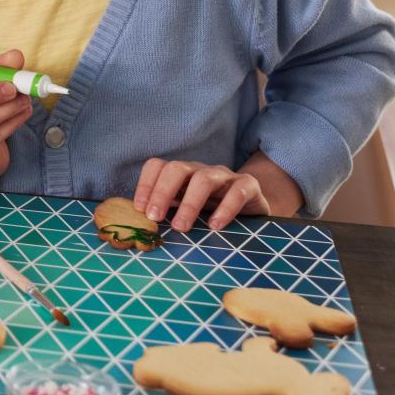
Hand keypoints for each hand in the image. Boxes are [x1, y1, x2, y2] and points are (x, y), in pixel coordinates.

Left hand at [134, 158, 269, 231]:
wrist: (254, 209)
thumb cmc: (213, 210)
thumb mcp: (187, 209)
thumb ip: (167, 212)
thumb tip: (141, 227)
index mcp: (182, 174)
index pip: (157, 166)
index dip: (145, 184)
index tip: (139, 209)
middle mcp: (200, 170)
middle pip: (177, 168)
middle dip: (162, 192)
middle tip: (154, 217)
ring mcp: (224, 176)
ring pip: (204, 179)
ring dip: (189, 204)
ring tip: (180, 227)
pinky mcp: (248, 186)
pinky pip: (237, 192)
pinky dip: (225, 209)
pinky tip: (215, 226)